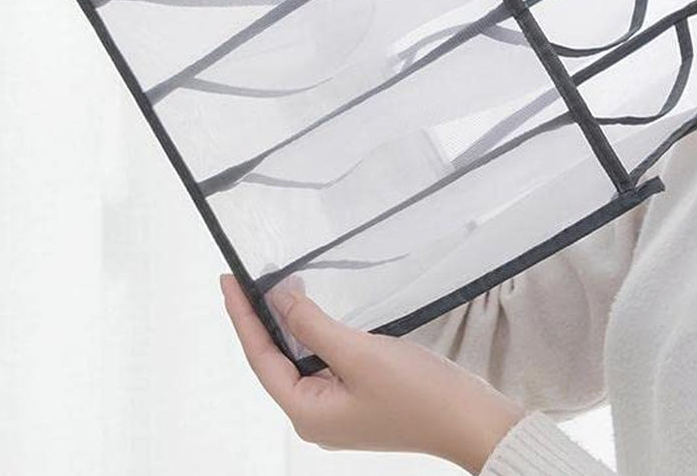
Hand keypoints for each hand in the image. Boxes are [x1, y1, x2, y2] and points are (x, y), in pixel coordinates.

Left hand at [219, 273, 526, 472]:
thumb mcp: (357, 353)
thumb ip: (312, 325)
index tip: (227, 280)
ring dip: (286, 324)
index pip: (260, 357)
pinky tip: (309, 311)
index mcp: (306, 412)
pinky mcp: (354, 397)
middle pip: (273, 359)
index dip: (241, 316)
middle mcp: (313, 415)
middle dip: (258, 318)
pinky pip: (320, 361)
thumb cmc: (416, 393)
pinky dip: (311, 334)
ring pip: (297, 359)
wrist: (468, 420)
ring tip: (271, 286)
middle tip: (244, 277)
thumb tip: (276, 298)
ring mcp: (334, 409)